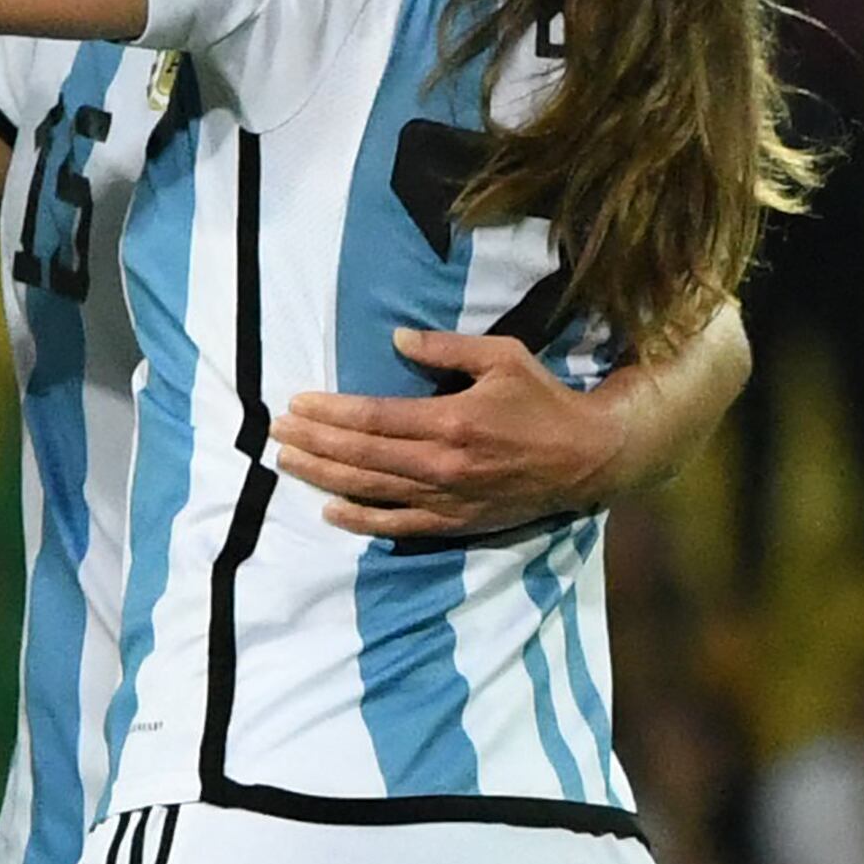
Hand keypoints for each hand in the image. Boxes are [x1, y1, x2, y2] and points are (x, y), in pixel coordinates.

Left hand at [269, 327, 623, 539]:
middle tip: (276, 433)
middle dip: (313, 443)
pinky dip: (361, 521)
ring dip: (324, 476)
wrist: (587, 458)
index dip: (330, 413)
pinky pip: (399, 527)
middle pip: (361, 455)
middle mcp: (441, 465)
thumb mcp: (502, 358)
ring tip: (288, 463)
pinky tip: (330, 510)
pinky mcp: (454, 523)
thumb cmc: (542, 401)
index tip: (296, 404)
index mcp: (451, 420)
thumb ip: (447, 348)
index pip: (373, 418)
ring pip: (371, 490)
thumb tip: (397, 337)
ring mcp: (446, 499)